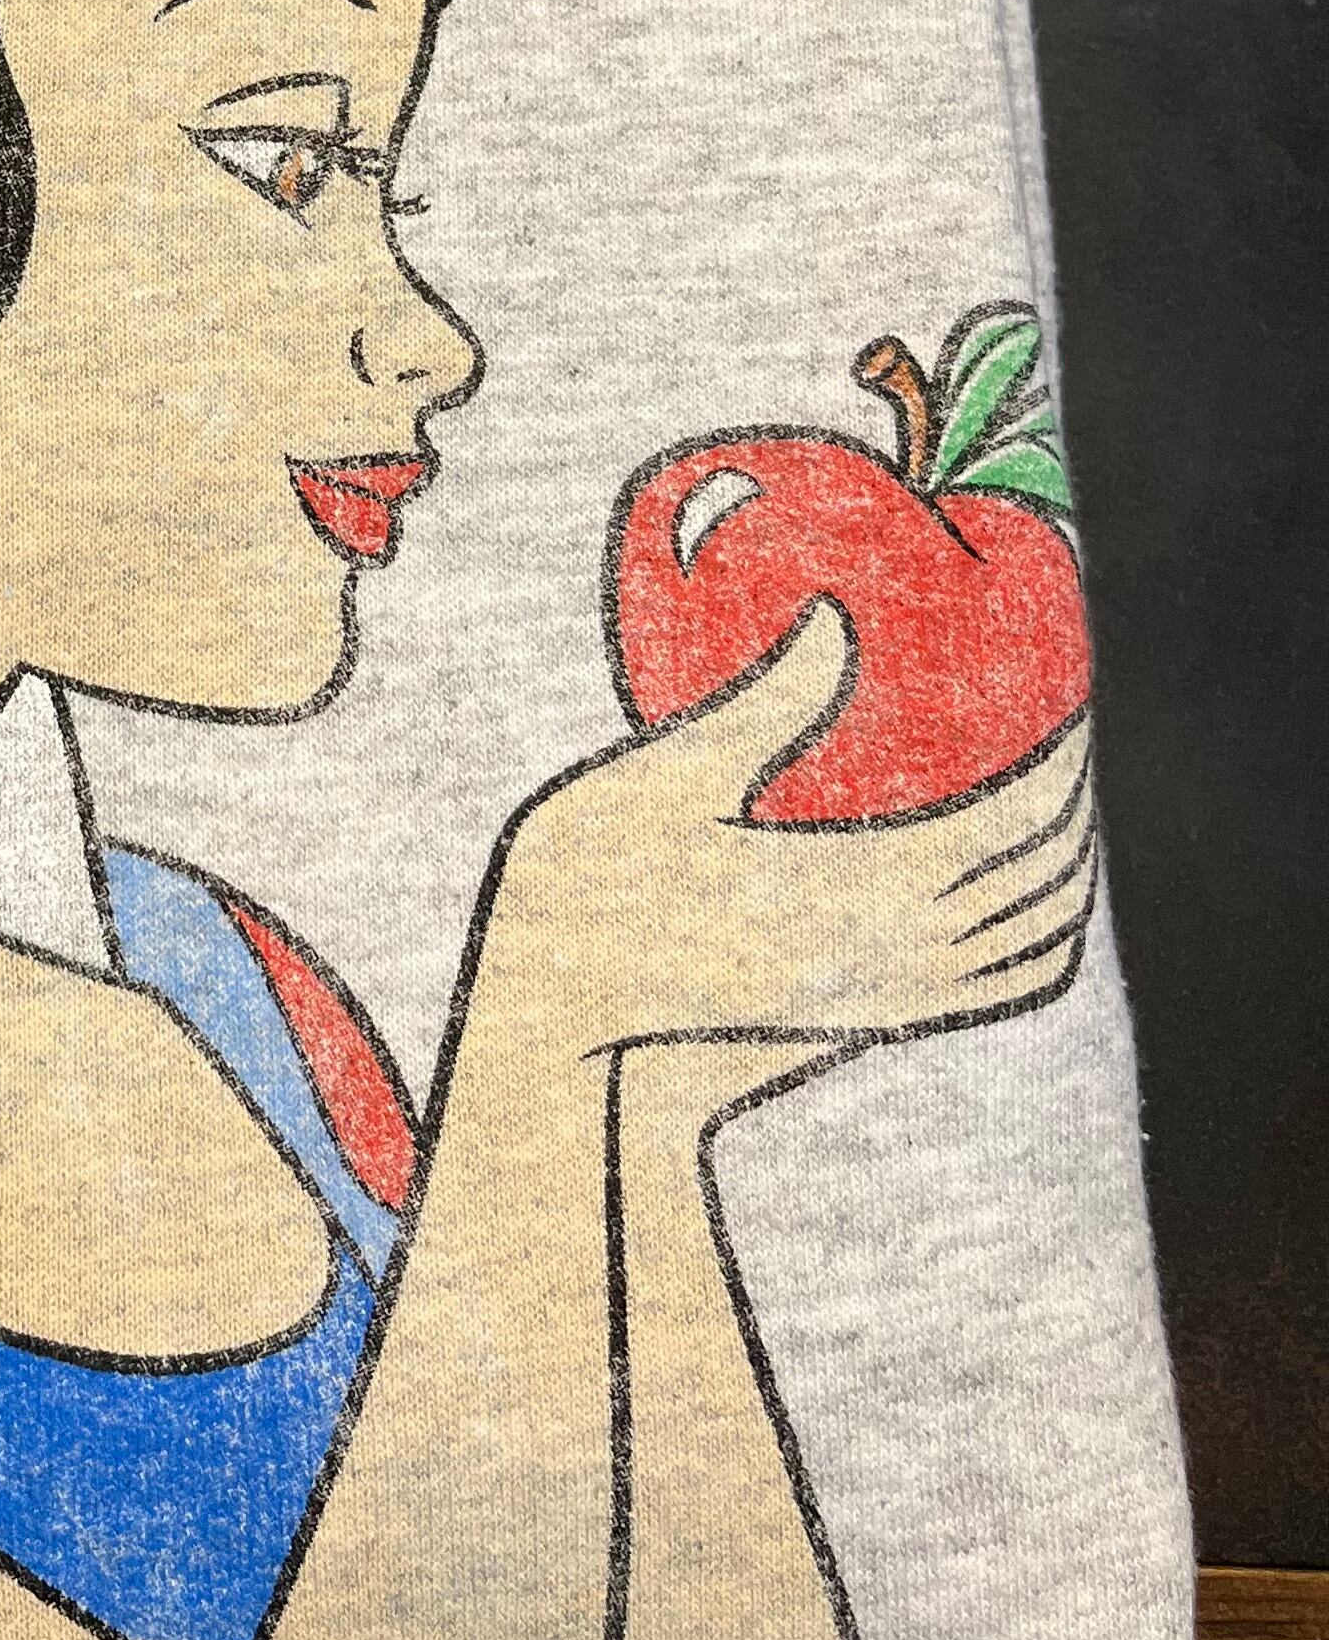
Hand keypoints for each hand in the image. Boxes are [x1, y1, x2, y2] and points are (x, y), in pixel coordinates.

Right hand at [481, 607, 1096, 1065]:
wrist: (564, 1025)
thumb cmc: (590, 891)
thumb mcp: (665, 778)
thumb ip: (764, 704)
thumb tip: (835, 614)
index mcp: (863, 882)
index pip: (1017, 818)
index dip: (1062, 754)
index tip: (1071, 690)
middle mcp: (900, 949)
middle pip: (1045, 877)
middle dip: (1077, 801)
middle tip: (1070, 727)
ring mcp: (894, 995)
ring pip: (1039, 939)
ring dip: (1070, 870)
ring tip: (1065, 805)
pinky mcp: (875, 1021)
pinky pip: (1004, 988)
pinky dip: (1047, 940)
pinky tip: (1028, 903)